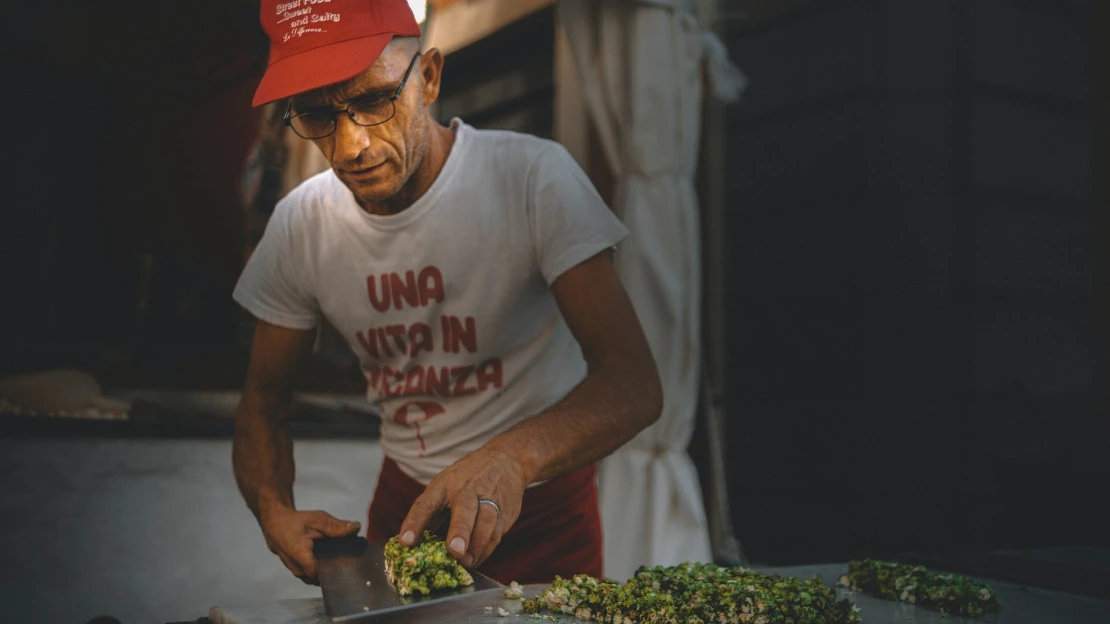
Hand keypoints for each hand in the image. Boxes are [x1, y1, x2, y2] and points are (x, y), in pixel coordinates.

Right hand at [260, 507, 360, 583]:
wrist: (275, 523)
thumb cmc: (295, 522)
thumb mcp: (317, 519)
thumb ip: (336, 526)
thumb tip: (356, 528)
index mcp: (302, 559)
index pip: (324, 575)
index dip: (338, 568)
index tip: (350, 560)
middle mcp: (298, 570)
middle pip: (322, 578)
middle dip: (335, 568)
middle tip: (347, 555)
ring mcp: (297, 573)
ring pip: (317, 577)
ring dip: (327, 568)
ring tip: (337, 554)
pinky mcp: (299, 572)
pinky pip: (313, 574)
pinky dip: (321, 567)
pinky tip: (329, 556)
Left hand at [398, 446, 529, 568]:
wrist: (506, 461)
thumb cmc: (465, 479)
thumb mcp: (445, 486)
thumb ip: (434, 514)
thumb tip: (417, 548)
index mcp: (443, 485)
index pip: (426, 504)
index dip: (415, 523)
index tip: (405, 542)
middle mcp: (467, 489)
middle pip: (464, 509)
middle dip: (460, 530)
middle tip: (454, 551)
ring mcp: (489, 498)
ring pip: (485, 523)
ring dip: (475, 546)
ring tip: (465, 562)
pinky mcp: (505, 511)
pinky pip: (496, 534)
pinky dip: (485, 550)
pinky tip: (475, 559)